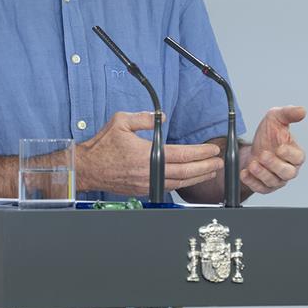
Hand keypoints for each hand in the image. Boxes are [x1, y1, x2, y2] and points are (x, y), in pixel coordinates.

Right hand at [77, 112, 221, 195]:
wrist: (88, 168)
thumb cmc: (102, 146)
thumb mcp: (120, 121)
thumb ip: (144, 118)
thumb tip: (162, 116)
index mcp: (147, 154)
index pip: (182, 154)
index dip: (200, 152)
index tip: (212, 149)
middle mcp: (150, 172)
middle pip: (186, 171)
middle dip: (206, 166)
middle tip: (219, 162)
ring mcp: (147, 184)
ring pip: (180, 183)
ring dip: (198, 177)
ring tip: (210, 171)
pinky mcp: (143, 190)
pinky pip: (168, 188)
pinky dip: (183, 183)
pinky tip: (189, 179)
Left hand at [241, 105, 305, 194]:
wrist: (253, 147)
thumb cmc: (268, 135)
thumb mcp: (276, 119)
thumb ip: (288, 113)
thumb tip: (302, 110)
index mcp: (294, 154)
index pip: (298, 157)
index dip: (290, 154)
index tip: (280, 148)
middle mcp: (288, 168)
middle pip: (287, 173)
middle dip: (274, 165)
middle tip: (263, 155)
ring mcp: (277, 179)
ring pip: (273, 182)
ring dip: (262, 174)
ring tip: (252, 164)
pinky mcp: (265, 186)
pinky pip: (260, 188)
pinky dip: (252, 182)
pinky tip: (244, 173)